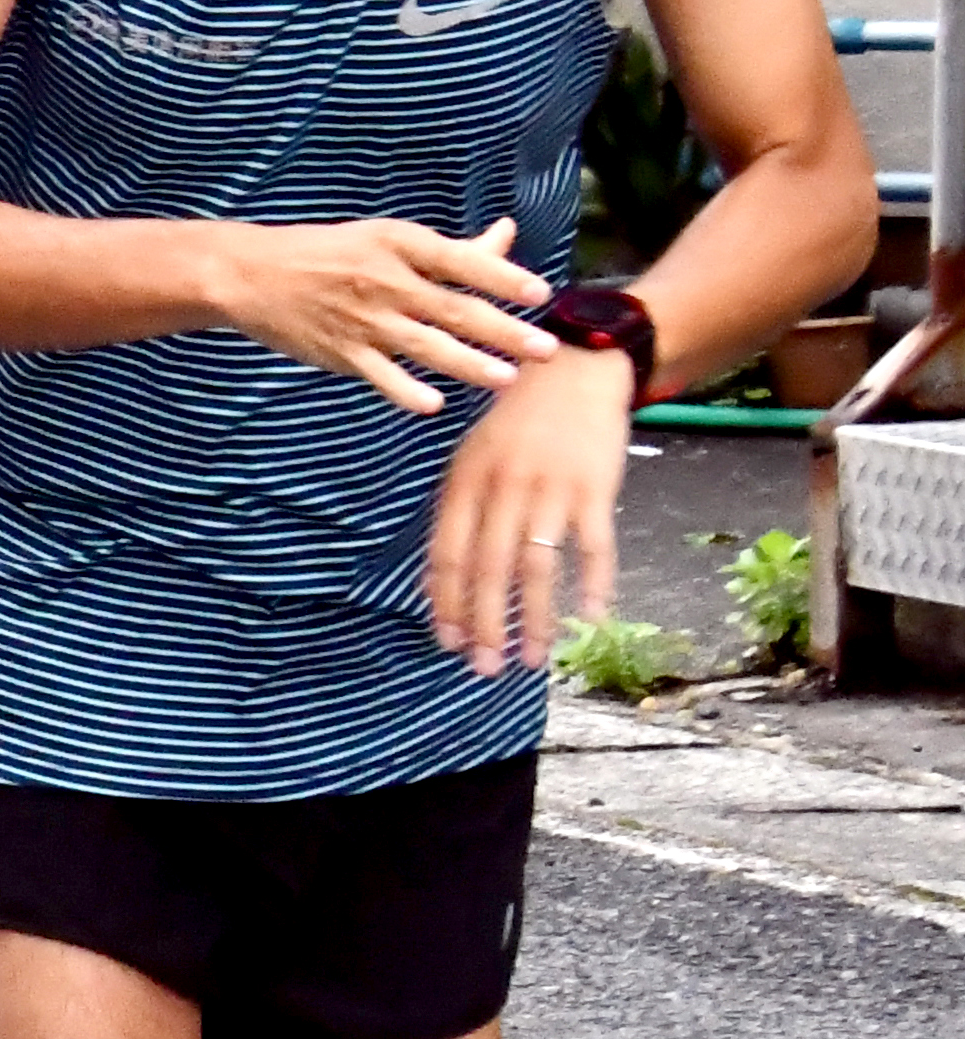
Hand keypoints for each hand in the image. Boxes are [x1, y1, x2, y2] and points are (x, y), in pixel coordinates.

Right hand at [206, 212, 560, 412]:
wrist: (250, 274)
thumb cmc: (329, 253)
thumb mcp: (388, 239)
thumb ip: (452, 250)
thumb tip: (507, 236)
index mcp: (398, 245)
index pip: (460, 262)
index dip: (502, 278)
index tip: (540, 294)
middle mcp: (383, 281)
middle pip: (453, 309)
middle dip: (502, 331)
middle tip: (546, 348)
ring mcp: (362, 320)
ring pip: (425, 345)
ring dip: (469, 364)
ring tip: (507, 379)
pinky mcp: (341, 352)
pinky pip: (379, 375)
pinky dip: (404, 390)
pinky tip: (432, 405)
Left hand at [424, 345, 634, 673]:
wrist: (573, 370)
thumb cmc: (515, 426)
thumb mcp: (471, 461)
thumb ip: (458, 516)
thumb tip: (443, 582)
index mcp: (463, 484)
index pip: (445, 556)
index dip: (446, 604)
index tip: (447, 643)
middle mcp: (502, 489)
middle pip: (487, 570)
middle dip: (484, 625)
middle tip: (485, 668)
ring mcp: (549, 489)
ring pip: (536, 567)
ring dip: (532, 618)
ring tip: (531, 658)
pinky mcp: (595, 487)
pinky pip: (593, 546)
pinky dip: (592, 584)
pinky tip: (590, 618)